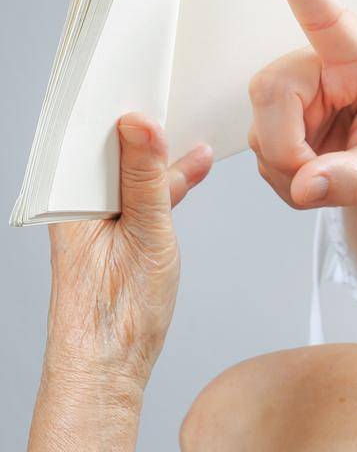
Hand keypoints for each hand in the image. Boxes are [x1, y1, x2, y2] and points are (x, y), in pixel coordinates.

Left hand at [44, 114, 209, 386]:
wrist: (106, 367)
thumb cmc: (118, 312)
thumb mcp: (146, 232)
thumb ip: (145, 176)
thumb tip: (141, 123)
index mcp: (66, 199)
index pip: (89, 136)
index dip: (121, 109)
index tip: (152, 84)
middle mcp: (70, 206)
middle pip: (109, 153)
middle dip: (144, 131)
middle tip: (180, 103)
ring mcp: (88, 222)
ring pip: (125, 175)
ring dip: (159, 160)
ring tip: (195, 141)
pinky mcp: (106, 238)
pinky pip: (133, 198)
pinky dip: (161, 186)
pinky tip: (188, 174)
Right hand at [247, 0, 356, 208]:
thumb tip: (305, 187)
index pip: (322, 14)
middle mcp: (316, 65)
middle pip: (270, 99)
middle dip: (290, 153)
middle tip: (328, 177)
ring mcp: (292, 92)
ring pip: (261, 138)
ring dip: (294, 173)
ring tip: (340, 171)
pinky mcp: (277, 118)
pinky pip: (263, 159)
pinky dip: (291, 181)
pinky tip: (321, 173)